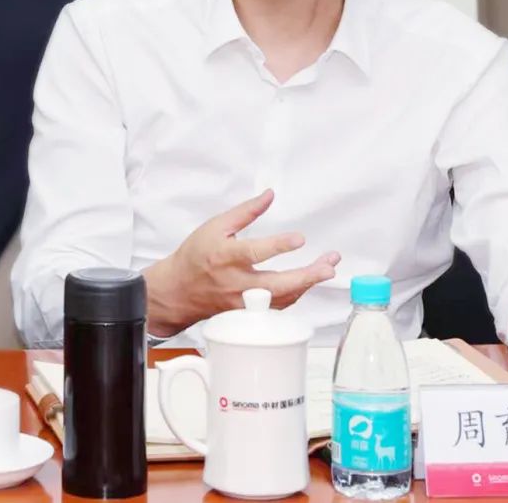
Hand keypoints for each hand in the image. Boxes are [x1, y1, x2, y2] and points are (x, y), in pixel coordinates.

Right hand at [143, 189, 339, 335]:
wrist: (179, 290)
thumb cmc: (196, 256)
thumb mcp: (216, 226)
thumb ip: (246, 211)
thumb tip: (269, 195)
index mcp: (226, 257)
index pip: (255, 252)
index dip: (278, 246)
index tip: (299, 239)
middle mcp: (236, 282)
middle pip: (276, 285)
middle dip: (306, 276)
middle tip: (328, 266)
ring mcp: (243, 302)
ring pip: (281, 299)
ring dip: (307, 284)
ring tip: (328, 268)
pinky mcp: (248, 313)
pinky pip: (277, 306)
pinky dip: (296, 293)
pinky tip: (310, 280)